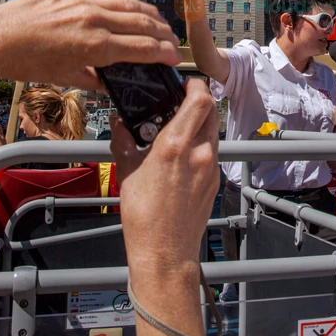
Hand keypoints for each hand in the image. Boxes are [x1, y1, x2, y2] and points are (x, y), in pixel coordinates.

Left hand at [0, 0, 180, 90]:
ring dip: (150, 13)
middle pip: (143, 24)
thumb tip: (114, 80)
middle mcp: (94, 21)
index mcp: (96, 48)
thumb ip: (96, 79)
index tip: (174, 58)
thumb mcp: (65, 77)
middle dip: (163, 34)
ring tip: (160, 21)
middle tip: (171, 41)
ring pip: (129, 3)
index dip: (164, 53)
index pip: (144, 48)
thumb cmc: (25, 63)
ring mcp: (83, 1)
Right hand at [110, 79, 218, 335]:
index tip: (185, 83)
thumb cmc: (143, 216)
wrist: (165, 251)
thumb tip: (120, 123)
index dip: (195, 85)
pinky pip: (212, 151)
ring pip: (213, 130)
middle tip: (182, 102)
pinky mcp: (215, 180)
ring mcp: (211, 167)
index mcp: (175, 145)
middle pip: (211, 110)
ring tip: (179, 129)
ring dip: (201, 122)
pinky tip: (183, 155)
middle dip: (199, 101)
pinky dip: (201, 144)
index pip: (199, 99)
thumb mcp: (126, 172)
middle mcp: (199, 152)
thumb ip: (125, 141)